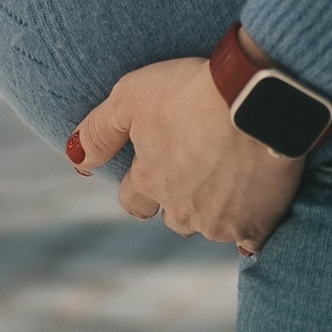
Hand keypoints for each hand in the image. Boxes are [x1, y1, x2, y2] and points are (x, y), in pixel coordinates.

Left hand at [68, 56, 304, 256]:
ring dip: (215, 208)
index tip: (154, 167)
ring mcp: (219, 222)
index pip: (132, 199)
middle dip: (178, 199)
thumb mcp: (131, 96)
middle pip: (172, 217)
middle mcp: (180, 210)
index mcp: (149, 181)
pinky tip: (257, 209)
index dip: (140, 183)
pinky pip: (251, 240)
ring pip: (210, 226)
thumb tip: (74, 159)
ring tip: (232, 176)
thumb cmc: (190, 91)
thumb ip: (99, 130)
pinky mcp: (257, 224)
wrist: (257, 98)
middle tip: (197, 169)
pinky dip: (251, 227)